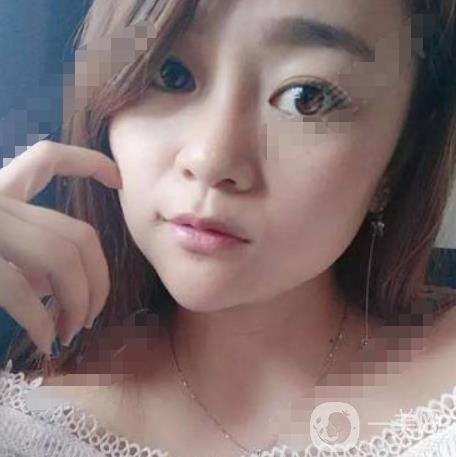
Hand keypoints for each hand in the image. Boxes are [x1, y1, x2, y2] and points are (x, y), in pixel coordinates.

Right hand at [0, 140, 122, 355]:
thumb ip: (24, 253)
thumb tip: (56, 284)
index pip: (47, 159)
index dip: (88, 162)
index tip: (118, 178)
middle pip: (78, 233)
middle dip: (99, 279)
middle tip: (94, 313)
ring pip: (61, 257)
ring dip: (79, 301)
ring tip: (72, 329)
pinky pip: (21, 289)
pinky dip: (42, 321)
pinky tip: (45, 341)